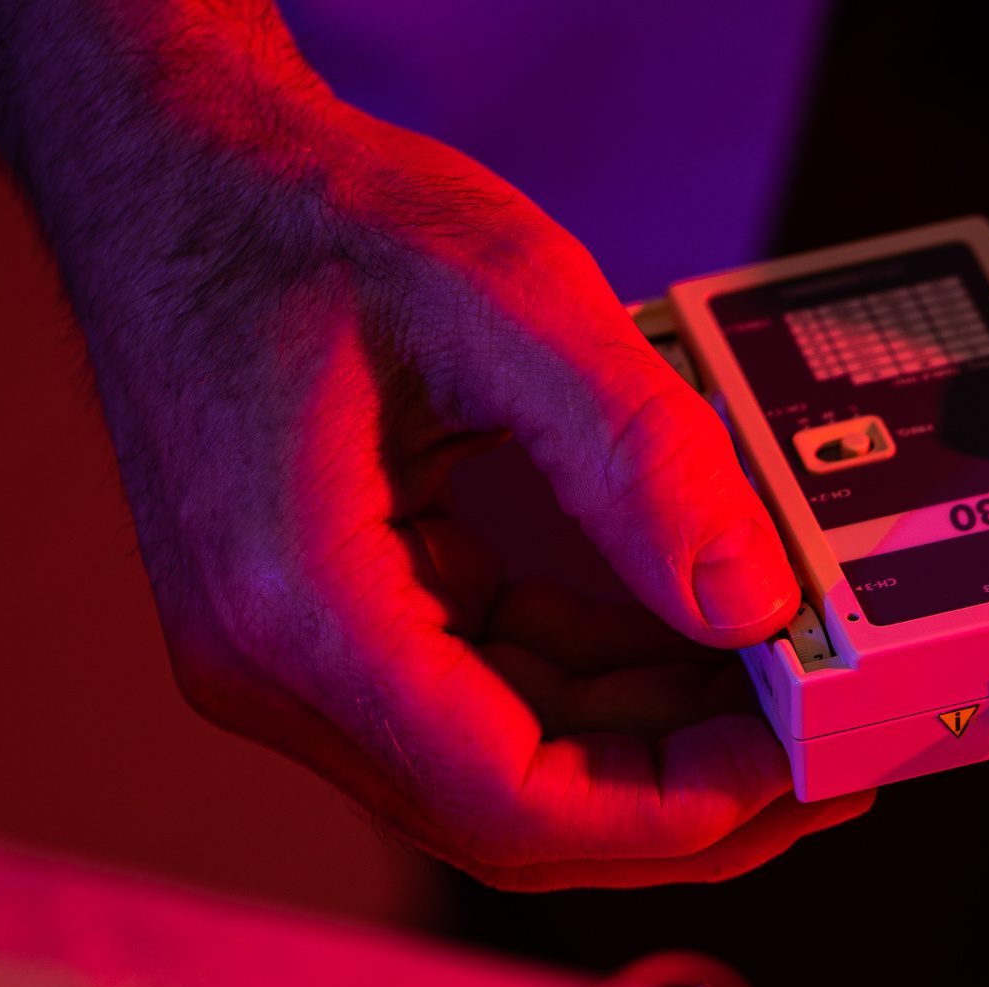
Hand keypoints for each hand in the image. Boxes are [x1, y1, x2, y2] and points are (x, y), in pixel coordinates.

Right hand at [0, 2, 865, 884]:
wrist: (167, 168)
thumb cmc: (301, 211)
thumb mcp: (502, 294)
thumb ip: (639, 455)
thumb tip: (751, 601)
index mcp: (297, 610)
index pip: (507, 802)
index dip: (669, 811)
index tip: (788, 763)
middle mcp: (275, 668)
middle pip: (514, 816)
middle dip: (681, 802)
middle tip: (821, 761)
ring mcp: (293, 658)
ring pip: (507, 770)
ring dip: (648, 747)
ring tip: (779, 693)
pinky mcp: (330, 626)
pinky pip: (485, 698)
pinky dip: (595, 682)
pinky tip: (691, 638)